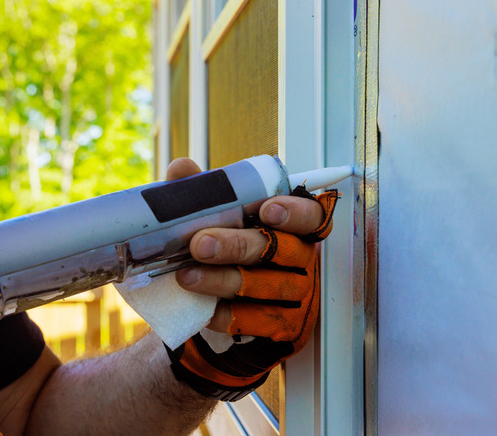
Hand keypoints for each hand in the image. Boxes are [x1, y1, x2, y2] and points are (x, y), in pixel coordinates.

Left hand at [164, 158, 338, 400]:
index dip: (295, 212)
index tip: (266, 209)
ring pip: (268, 285)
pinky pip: (259, 321)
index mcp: (295, 226)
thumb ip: (204, 194)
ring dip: (224, 280)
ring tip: (187, 275)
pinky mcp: (284, 326)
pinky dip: (228, 314)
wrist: (225, 303)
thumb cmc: (229, 248)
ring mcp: (298, 294)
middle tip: (200, 244)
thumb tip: (182, 170)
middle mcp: (303, 259)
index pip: (314, 216)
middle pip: (283, 250)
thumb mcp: (217, 217)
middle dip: (238, 245)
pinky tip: (204, 307)